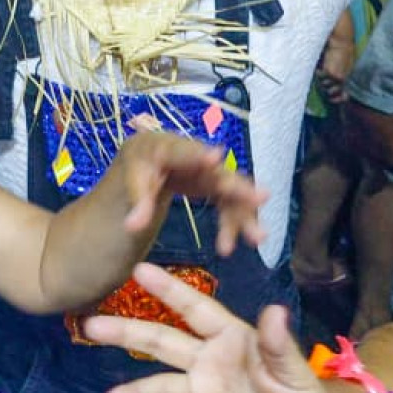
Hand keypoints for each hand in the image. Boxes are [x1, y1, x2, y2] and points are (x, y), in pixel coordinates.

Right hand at [85, 263, 358, 392]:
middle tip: (91, 325)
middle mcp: (206, 361)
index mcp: (229, 337)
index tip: (139, 270)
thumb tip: (275, 311)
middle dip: (127, 332)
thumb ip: (279, 346)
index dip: (169, 290)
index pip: (195, 309)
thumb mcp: (295, 371)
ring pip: (161, 389)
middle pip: (162, 342)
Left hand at [113, 131, 266, 258]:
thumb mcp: (130, 186)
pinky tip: (234, 243)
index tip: (216, 158)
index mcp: (162, 148)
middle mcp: (191, 155)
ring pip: (230, 190)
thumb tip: (134, 226)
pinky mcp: (214, 183)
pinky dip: (234, 222)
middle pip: (216, 172)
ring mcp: (206, 169)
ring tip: (258, 238)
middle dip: (238, 187)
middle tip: (262, 198)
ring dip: (244, 214)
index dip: (198, 155)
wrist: (147, 169)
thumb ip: (138, 204)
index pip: (180, 152)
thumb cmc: (135, 173)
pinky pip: (229, 202)